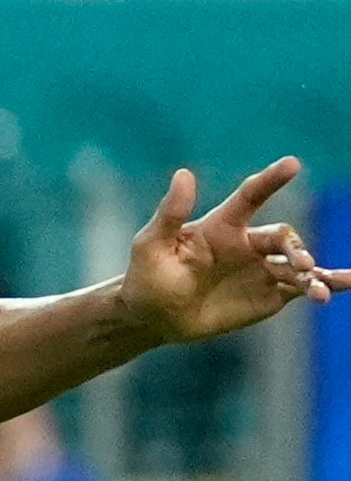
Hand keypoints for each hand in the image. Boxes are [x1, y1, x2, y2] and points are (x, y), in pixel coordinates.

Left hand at [115, 160, 340, 346]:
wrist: (154, 317)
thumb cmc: (147, 275)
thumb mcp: (151, 244)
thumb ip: (170, 212)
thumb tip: (183, 173)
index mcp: (222, 226)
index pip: (251, 197)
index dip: (271, 179)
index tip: (293, 163)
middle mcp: (248, 244)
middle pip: (282, 237)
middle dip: (296, 247)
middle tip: (300, 263)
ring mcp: (262, 268)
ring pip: (299, 264)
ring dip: (314, 273)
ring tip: (322, 291)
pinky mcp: (270, 294)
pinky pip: (302, 287)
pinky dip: (323, 286)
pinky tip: (336, 290)